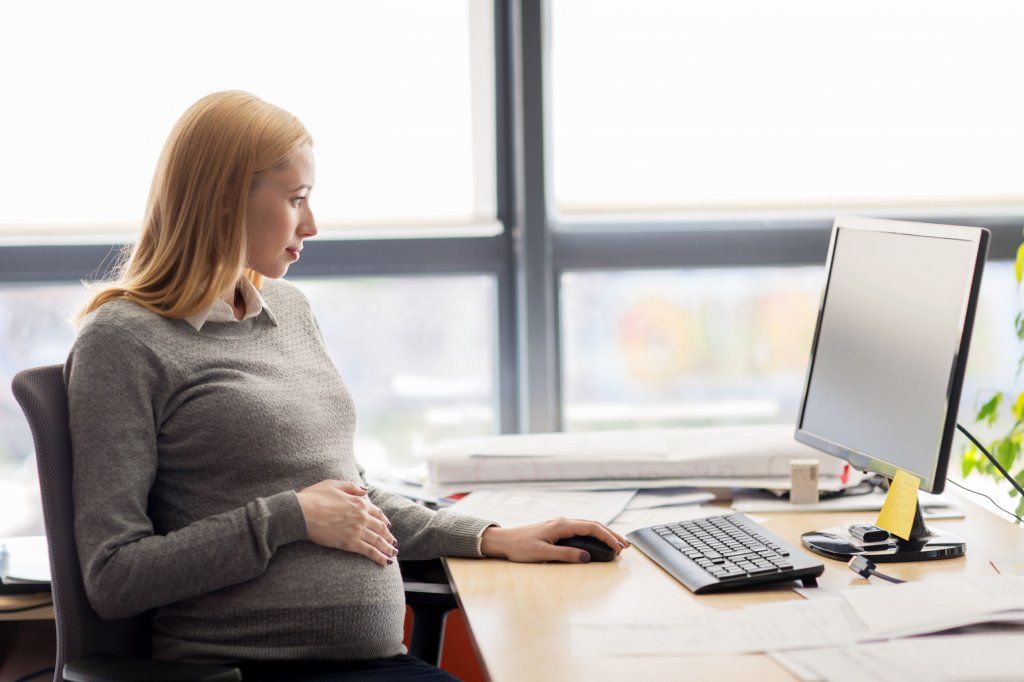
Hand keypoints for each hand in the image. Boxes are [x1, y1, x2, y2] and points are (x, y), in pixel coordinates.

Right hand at [296, 480, 397, 566]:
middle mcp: (362, 516)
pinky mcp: (350, 543)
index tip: (388, 526)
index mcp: (359, 502)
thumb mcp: (334, 484)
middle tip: (393, 543)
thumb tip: (365, 490)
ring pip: (378, 541)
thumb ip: (352, 487)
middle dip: (388, 537)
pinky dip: (379, 557)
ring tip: (393, 554)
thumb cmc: (314, 497)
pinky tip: (385, 563)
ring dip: (387, 548)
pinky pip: (369, 551)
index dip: (384, 520)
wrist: (302, 512)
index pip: (377, 513)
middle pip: (381, 528)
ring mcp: (357, 530)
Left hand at [480, 518, 630, 562]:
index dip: (608, 537)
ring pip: (589, 526)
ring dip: (605, 534)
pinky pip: (582, 529)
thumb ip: (565, 555)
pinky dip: (595, 534)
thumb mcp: (542, 554)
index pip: (591, 528)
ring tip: (618, 544)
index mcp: (561, 525)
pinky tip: (600, 541)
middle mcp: (563, 522)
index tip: (619, 547)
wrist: (504, 541)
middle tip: (626, 546)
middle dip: (612, 534)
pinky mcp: (559, 529)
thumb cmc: (520, 548)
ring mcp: (561, 524)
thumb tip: (586, 557)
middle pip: (594, 525)